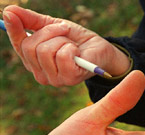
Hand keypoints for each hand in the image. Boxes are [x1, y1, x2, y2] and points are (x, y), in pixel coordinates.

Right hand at [3, 5, 130, 85]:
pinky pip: (62, 57)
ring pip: (45, 51)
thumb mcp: (53, 25)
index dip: (14, 28)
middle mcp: (40, 74)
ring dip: (63, 40)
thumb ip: (31, 20)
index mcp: (34, 61)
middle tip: (65, 29)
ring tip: (73, 44)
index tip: (9, 12)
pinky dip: (71, 49)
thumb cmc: (77, 39)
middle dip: (49, 31)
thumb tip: (8, 11)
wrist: (101, 49)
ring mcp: (54, 79)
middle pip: (30, 47)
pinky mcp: (69, 79)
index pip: (18, 45)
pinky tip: (78, 53)